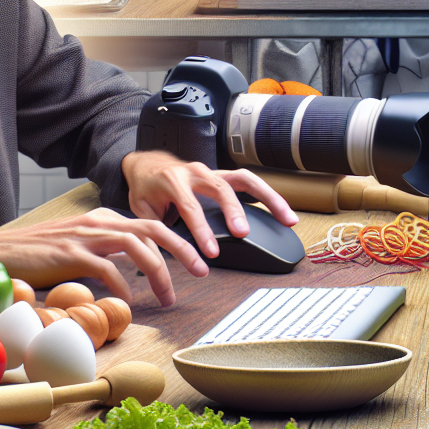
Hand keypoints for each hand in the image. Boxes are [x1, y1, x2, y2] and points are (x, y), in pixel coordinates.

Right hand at [0, 207, 204, 306]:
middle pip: (153, 228)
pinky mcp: (71, 254)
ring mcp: (86, 236)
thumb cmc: (36, 253)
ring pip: (136, 246)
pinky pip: (107, 268)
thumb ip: (103, 251)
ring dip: (159, 271)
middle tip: (201, 269)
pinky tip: (128, 302)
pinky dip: (122, 285)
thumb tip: (126, 269)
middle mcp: (99, 221)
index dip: (175, 243)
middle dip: (182, 248)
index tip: (191, 261)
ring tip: (169, 295)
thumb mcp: (77, 246)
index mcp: (103, 218)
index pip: (149, 225)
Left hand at [121, 148, 298, 255]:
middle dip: (235, 211)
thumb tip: (157, 264)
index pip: (191, 207)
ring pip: (246, 180)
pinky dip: (268, 195)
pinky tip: (283, 211)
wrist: (148, 163)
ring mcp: (213, 171)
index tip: (211, 252)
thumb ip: (152, 234)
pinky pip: (249, 182)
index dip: (202, 231)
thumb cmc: (145, 188)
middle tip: (243, 233)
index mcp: (173, 180)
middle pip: (222, 189)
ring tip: (287, 219)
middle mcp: (196, 172)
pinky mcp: (224, 175)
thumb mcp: (140, 211)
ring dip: (269, 199)